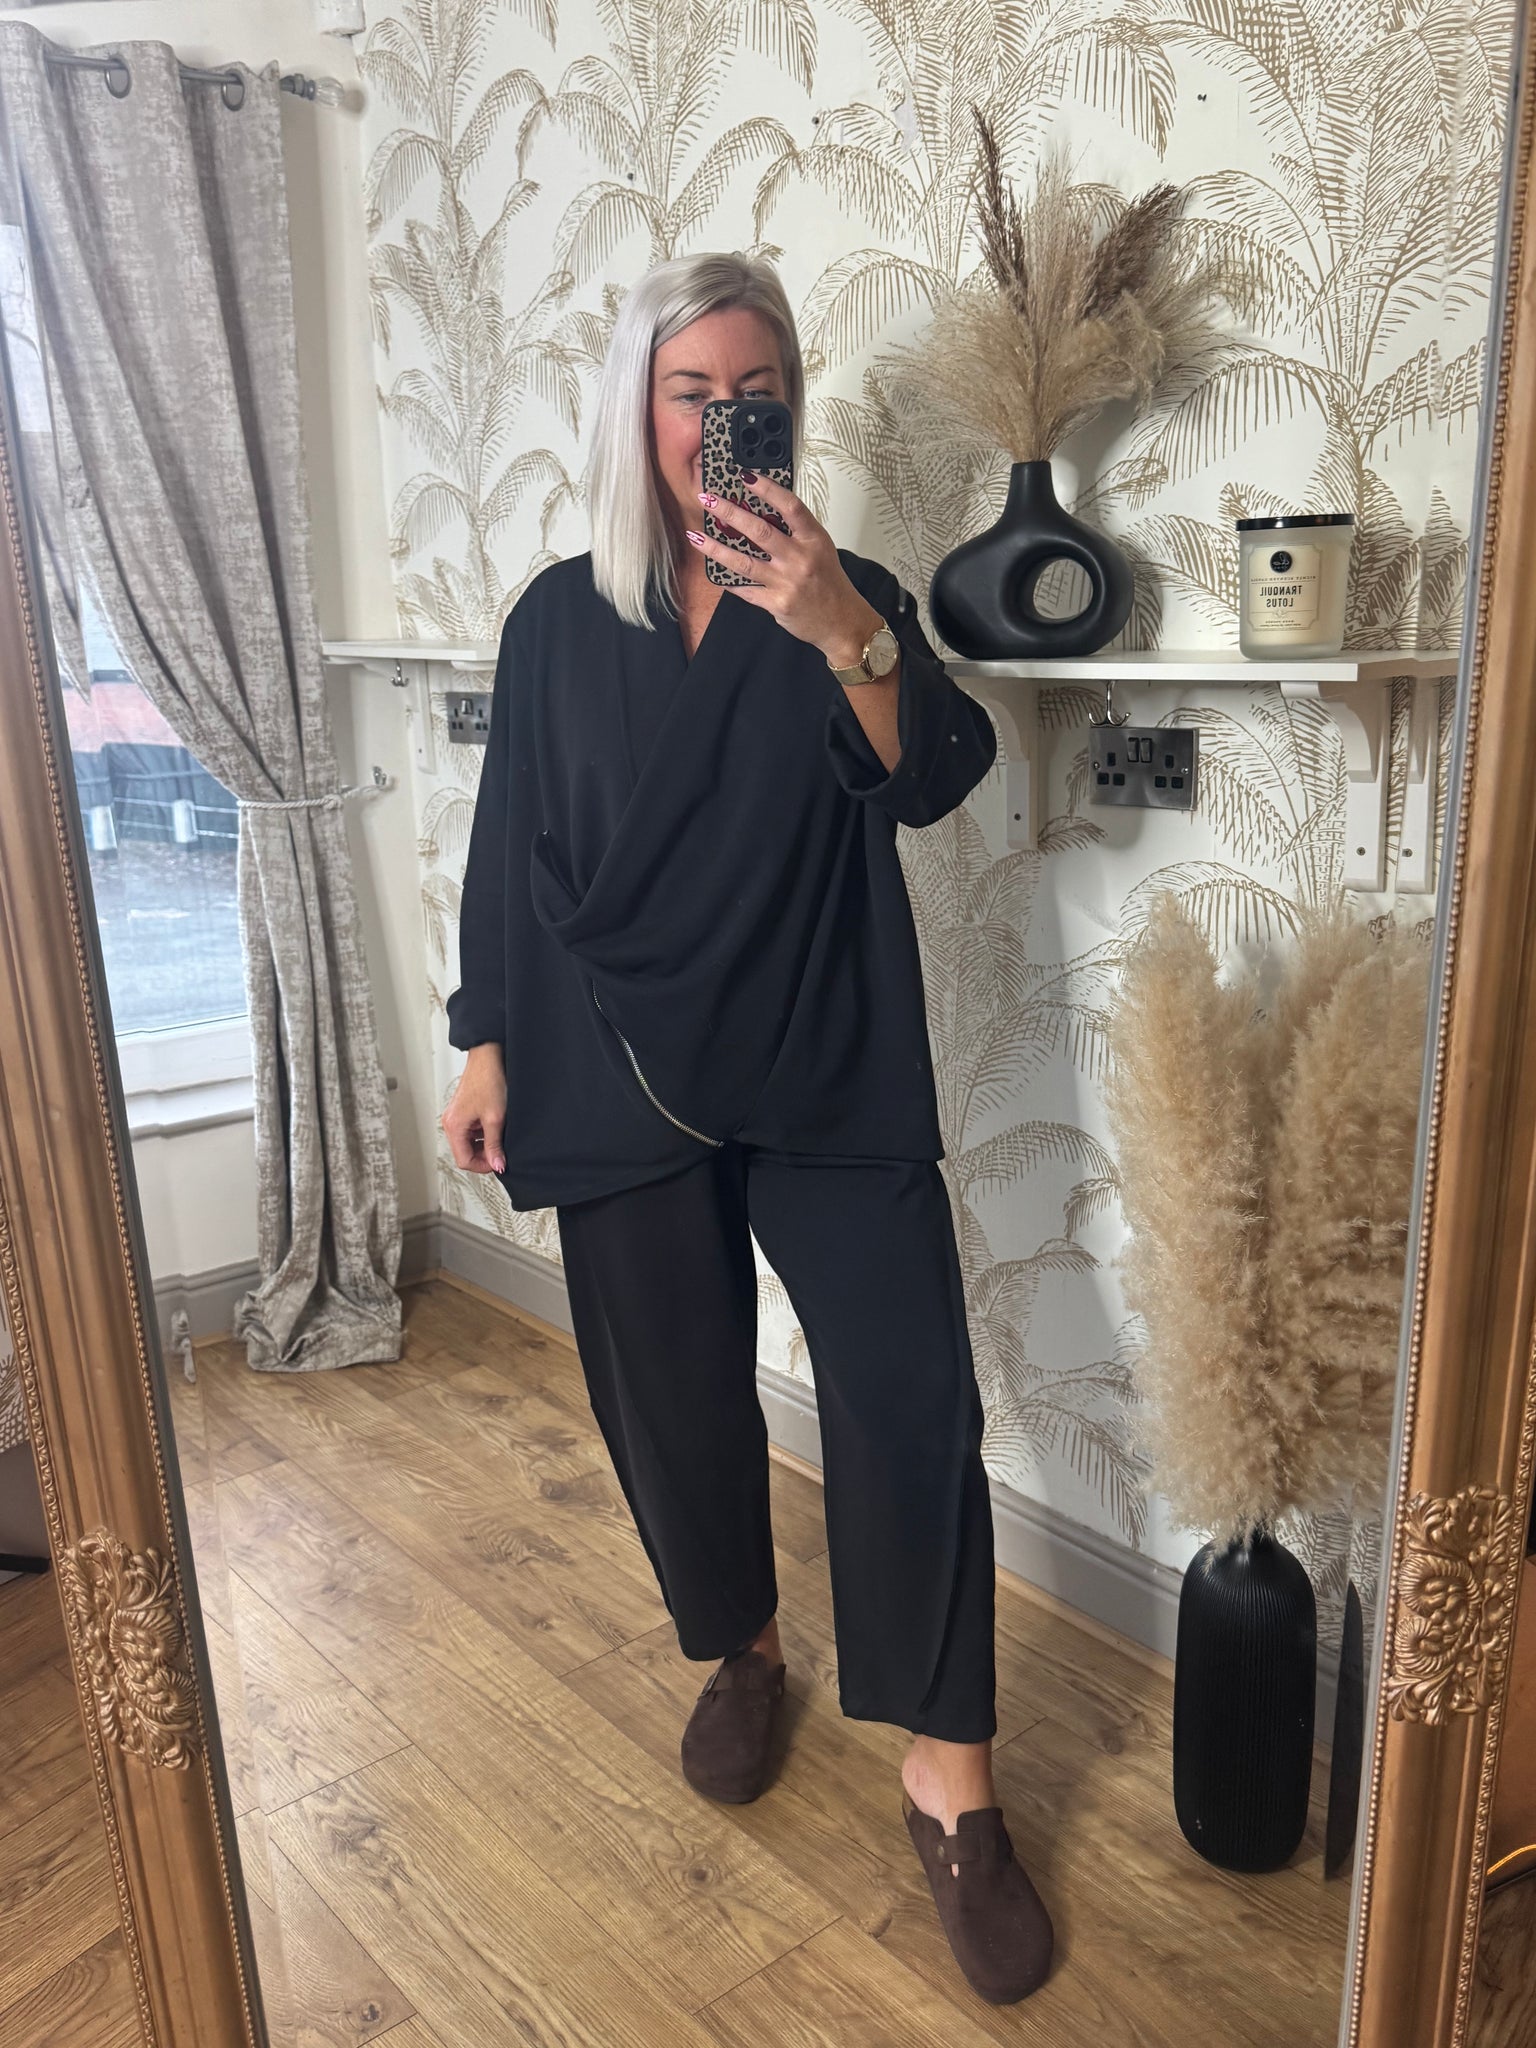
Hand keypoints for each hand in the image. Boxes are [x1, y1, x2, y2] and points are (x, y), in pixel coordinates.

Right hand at [443, 1044, 506, 1173]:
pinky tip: (495, 1128)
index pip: (464, 1160)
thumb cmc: (488, 1081)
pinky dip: (483, 1135)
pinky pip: (471, 1132)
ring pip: (468, 1144)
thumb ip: (495, 1144)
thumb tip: (497, 1164)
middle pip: (464, 1153)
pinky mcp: (463, 1112)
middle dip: (483, 1156)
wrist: (488, 1058)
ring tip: (499, 1137)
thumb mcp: (495, 1118)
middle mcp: (451, 1123)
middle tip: (500, 1153)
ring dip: (484, 1145)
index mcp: (454, 1126)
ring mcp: (456, 1117)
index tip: (498, 1163)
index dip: (483, 1166)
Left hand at [686, 473, 884, 667]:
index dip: (767, 489)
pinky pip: (746, 589)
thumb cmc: (829, 583)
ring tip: (695, 536)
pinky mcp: (777, 604)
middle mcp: (800, 559)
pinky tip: (713, 572)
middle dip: (729, 512)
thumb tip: (761, 513)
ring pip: (744, 561)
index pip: (790, 506)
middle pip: (759, 530)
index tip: (745, 476)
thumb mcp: (820, 549)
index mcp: (814, 540)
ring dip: (715, 548)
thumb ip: (795, 532)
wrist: (842, 622)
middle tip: (707, 500)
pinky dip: (728, 580)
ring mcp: (787, 583)